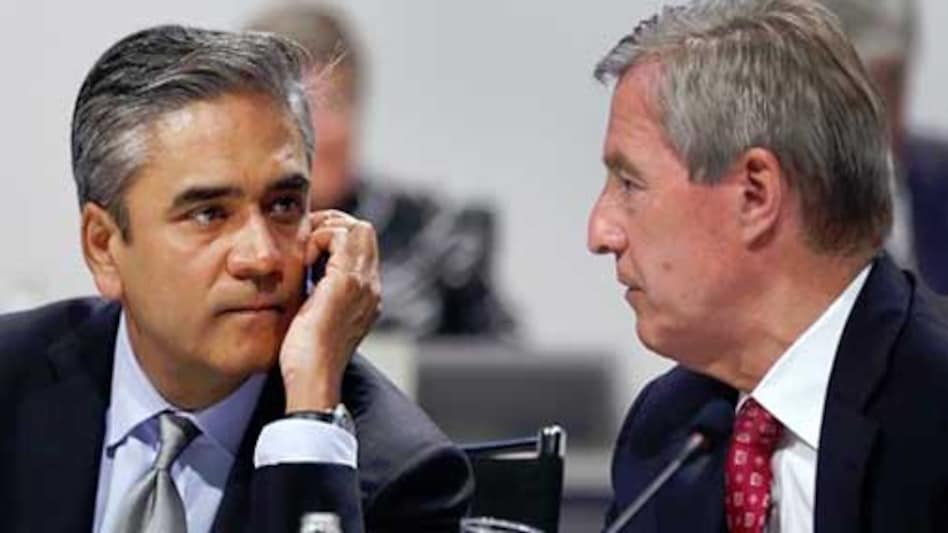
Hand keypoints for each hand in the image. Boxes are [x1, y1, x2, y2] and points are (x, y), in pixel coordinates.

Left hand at [280, 210, 381, 412]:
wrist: (312, 379)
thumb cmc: (306, 358)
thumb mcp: (317, 317)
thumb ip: (320, 296)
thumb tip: (306, 278)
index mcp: (366, 296)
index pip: (361, 247)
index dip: (334, 237)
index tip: (307, 248)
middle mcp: (372, 287)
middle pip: (364, 231)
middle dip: (332, 226)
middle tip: (305, 242)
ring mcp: (364, 284)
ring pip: (357, 228)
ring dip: (326, 231)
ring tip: (305, 252)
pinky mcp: (347, 283)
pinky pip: (340, 236)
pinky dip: (319, 239)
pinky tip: (304, 261)